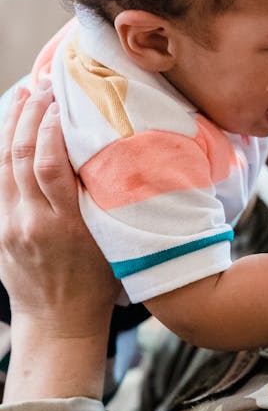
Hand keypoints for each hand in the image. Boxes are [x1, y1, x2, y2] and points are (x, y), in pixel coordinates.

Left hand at [0, 82, 116, 400]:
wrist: (59, 324)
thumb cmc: (100, 285)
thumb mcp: (115, 245)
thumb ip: (108, 204)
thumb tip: (114, 156)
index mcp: (67, 227)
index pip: (50, 165)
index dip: (52, 128)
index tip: (64, 101)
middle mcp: (33, 224)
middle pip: (22, 158)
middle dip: (31, 116)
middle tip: (44, 86)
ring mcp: (10, 228)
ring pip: (3, 165)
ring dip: (13, 126)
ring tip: (26, 96)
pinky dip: (3, 151)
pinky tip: (12, 131)